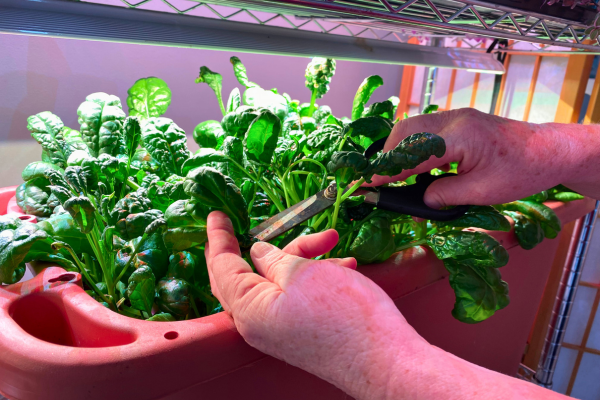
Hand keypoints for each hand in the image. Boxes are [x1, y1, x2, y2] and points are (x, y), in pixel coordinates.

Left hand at [205, 211, 430, 398]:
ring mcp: (280, 329)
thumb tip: (258, 253)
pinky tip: (342, 265)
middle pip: (245, 275)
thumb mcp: (302, 273)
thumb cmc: (344, 317)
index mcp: (249, 310)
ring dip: (302, 256)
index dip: (219, 237)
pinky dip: (314, 275)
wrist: (384, 359)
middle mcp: (259, 323)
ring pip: (279, 280)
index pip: (222, 266)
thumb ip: (273, 259)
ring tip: (331, 241)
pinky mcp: (301, 331)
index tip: (217, 215)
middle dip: (258, 245)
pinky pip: (297, 294)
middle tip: (256, 223)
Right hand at [368, 108, 599, 206]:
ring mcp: (457, 116)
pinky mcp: (460, 121)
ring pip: (414, 127)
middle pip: (406, 130)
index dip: (388, 171)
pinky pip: (427, 130)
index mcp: (459, 136)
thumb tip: (421, 199)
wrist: (550, 151)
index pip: (412, 153)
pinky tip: (418, 167)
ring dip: (400, 150)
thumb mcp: (483, 192)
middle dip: (388, 155)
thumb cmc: (522, 172)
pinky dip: (415, 148)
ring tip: (393, 176)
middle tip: (378, 180)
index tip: (369, 185)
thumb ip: (445, 195)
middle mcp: (454, 119)